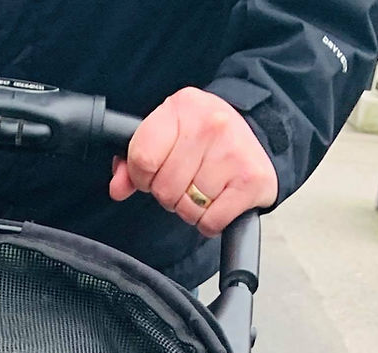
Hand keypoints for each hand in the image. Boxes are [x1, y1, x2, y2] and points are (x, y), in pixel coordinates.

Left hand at [110, 87, 276, 236]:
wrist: (259, 134)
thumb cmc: (205, 139)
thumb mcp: (168, 135)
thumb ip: (136, 161)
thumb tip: (118, 188)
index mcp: (182, 106)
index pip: (142, 158)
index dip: (141, 177)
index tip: (153, 175)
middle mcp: (210, 125)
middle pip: (165, 189)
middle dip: (169, 195)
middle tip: (185, 182)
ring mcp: (233, 152)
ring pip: (187, 209)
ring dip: (190, 209)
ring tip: (204, 189)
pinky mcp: (251, 181)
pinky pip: (211, 222)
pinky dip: (210, 222)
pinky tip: (219, 201)